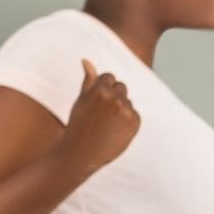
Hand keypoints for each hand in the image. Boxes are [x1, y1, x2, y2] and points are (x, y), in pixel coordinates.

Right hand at [56, 59, 139, 174]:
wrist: (81, 152)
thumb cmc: (78, 125)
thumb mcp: (81, 100)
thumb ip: (88, 80)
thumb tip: (86, 60)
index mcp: (100, 89)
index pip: (109, 77)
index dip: (102, 89)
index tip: (96, 102)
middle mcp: (115, 97)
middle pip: (121, 87)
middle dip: (113, 97)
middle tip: (101, 114)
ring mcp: (126, 110)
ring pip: (128, 101)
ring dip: (120, 109)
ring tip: (106, 124)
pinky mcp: (134, 123)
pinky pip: (134, 114)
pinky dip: (127, 121)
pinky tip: (114, 130)